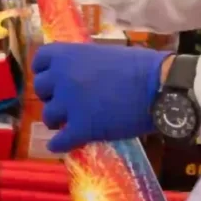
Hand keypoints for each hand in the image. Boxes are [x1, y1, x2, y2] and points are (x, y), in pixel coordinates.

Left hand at [33, 42, 166, 152]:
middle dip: (51, 96)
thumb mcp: (105, 54)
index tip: (52, 79)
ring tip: (67, 124)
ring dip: (56, 120)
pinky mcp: (81, 128)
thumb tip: (78, 74)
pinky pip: (59, 141)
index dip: (44, 71)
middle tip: (63, 103)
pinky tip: (61, 146)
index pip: (40, 60)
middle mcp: (62, 77)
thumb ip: (84, 64)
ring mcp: (70, 104)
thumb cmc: (141, 67)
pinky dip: (59, 145)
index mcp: (68, 55)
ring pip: (47, 116)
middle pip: (40, 89)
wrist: (160, 87)